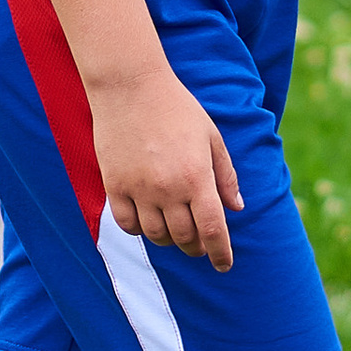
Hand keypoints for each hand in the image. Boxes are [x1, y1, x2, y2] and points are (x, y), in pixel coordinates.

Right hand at [91, 65, 242, 271]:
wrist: (130, 85)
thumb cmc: (177, 108)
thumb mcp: (211, 137)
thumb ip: (225, 175)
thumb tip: (236, 208)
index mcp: (197, 176)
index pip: (212, 230)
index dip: (221, 253)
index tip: (224, 265)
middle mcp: (168, 188)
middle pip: (185, 238)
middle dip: (197, 248)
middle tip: (200, 245)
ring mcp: (139, 188)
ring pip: (156, 236)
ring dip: (169, 241)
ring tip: (175, 232)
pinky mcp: (114, 185)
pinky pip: (127, 224)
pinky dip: (140, 230)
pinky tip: (147, 221)